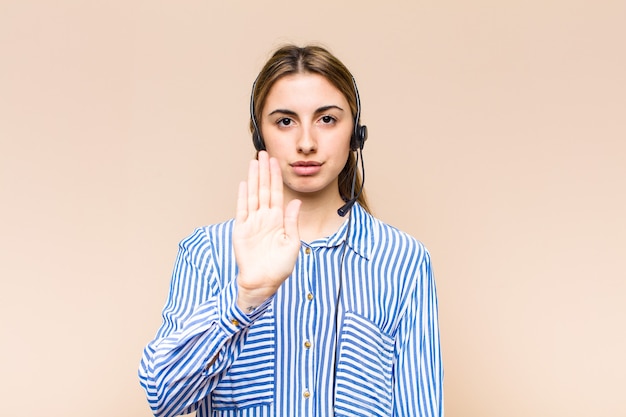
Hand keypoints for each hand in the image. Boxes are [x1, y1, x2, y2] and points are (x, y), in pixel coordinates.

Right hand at [233, 151, 300, 310]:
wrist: (263, 283)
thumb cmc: (280, 267)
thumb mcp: (292, 243)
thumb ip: (292, 221)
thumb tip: (296, 202)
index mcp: (278, 220)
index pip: (277, 193)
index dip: (276, 177)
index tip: (275, 162)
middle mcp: (265, 218)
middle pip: (264, 189)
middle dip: (264, 172)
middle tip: (264, 154)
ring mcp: (252, 223)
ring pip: (253, 195)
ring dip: (253, 179)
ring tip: (253, 163)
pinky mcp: (241, 230)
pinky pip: (242, 210)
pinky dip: (242, 197)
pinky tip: (243, 184)